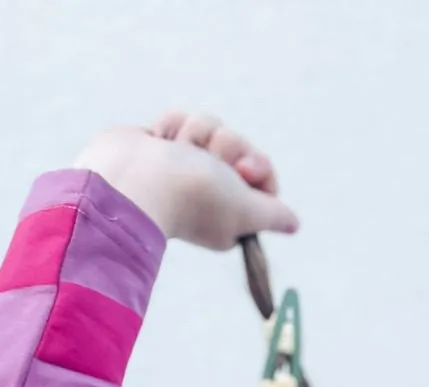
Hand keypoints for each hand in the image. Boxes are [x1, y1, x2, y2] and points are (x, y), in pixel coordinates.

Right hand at [74, 111, 298, 248]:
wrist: (134, 177)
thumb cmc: (194, 194)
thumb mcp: (248, 210)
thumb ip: (273, 215)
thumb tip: (293, 224)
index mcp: (231, 212)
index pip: (260, 175)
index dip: (257, 166)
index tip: (246, 169)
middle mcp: (209, 189)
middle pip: (237, 145)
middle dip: (224, 145)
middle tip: (209, 160)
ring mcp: (182, 167)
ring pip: (209, 127)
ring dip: (195, 134)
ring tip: (177, 152)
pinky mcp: (159, 147)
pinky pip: (180, 120)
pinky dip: (171, 126)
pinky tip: (159, 142)